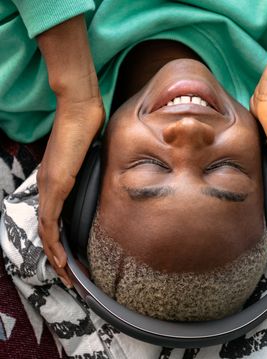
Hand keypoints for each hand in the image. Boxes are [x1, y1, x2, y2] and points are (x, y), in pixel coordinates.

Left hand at [37, 96, 103, 286]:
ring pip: (46, 231)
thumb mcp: (88, 157)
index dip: (58, 244)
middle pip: (47, 232)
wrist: (79, 109)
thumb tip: (100, 183)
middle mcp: (48, 188)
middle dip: (56, 258)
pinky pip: (50, 220)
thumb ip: (89, 174)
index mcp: (54, 183)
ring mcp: (50, 186)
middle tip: (67, 277)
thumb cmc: (85, 129)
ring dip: (54, 256)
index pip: (52, 221)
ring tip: (65, 276)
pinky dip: (54, 242)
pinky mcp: (56, 183)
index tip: (69, 260)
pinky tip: (61, 257)